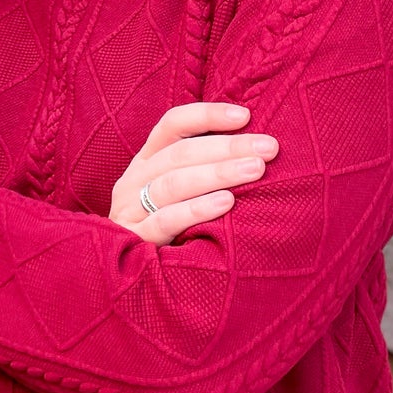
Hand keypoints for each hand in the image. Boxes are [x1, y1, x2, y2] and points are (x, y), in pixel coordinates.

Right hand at [109, 103, 278, 244]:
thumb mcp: (179, 193)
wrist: (124, 276)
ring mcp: (130, 210)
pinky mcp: (134, 239)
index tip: (246, 116)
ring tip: (255, 170)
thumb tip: (257, 148)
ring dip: (217, 173)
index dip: (207, 115)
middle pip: (180, 154)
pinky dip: (196, 209)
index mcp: (146, 161)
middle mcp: (134, 181)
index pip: (172, 125)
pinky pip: (164, 221)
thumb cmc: (168, 229)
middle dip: (228, 147)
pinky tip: (226, 203)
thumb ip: (204, 169)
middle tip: (268, 148)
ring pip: (172, 184)